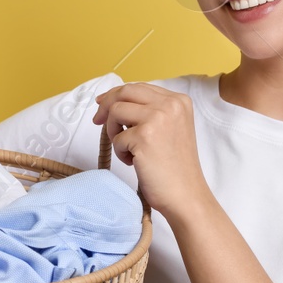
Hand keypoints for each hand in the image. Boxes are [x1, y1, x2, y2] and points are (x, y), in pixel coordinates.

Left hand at [90, 82, 210, 219]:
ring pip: (116, 111)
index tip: (102, 104)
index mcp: (179, 100)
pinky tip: (135, 163)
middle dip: (106, 105)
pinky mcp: (144, 136)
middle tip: (97, 121)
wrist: (185, 194)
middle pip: (125, 92)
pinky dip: (120, 152)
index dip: (116, 94)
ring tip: (127, 149)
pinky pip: (116, 138)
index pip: (139, 87)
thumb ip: (150, 111)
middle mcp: (170, 104)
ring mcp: (158, 118)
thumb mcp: (170, 128)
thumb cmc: (175, 167)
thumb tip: (113, 102)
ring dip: (113, 132)